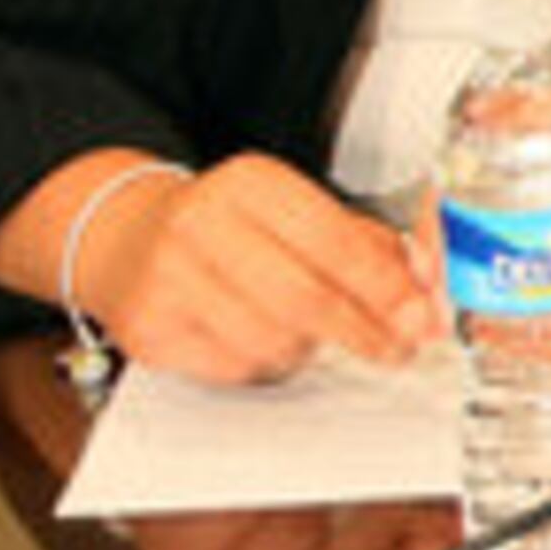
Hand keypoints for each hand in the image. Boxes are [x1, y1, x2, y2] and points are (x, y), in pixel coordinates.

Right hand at [76, 153, 437, 383]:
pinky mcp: (148, 329)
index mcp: (251, 183)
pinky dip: (265, 362)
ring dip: (311, 348)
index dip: (386, 287)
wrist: (125, 237)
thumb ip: (368, 245)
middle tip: (396, 347)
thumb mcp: (296, 211)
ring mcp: (168, 278)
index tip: (419, 315)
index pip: (335, 241)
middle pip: (305, 297)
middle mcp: (202, 224)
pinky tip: (266, 340)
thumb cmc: (230, 227)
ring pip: (272, 339)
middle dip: (364, 331)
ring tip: (317, 335)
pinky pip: (234, 366)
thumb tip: (425, 292)